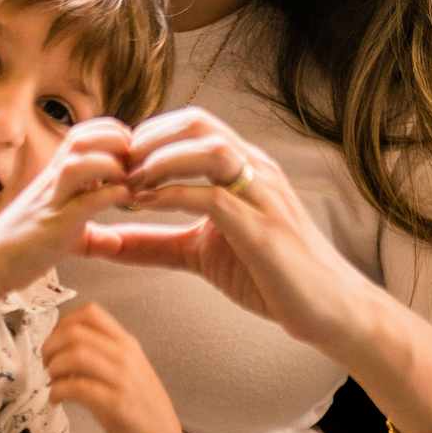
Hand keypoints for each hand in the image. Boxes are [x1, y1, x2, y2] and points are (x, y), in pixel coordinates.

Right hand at [0, 118, 134, 292]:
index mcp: (52, 177)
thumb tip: (116, 242)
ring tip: (126, 178)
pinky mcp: (57, 225)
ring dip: (110, 164)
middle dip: (113, 139)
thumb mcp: (63, 236)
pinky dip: (111, 195)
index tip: (128, 147)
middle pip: (81, 138)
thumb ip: (92, 236)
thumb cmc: (22, 250)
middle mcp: (51, 182)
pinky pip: (87, 200)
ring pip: (79, 162)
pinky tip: (124, 200)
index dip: (108, 131)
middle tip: (132, 158)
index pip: (80, 134)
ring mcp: (52, 201)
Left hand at [42, 300, 180, 432]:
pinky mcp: (116, 405)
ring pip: (76, 356)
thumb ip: (102, 351)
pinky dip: (58, 391)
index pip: (90, 312)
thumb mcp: (126, 367)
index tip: (53, 340)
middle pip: (76, 333)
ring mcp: (122, 379)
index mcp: (126, 342)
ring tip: (53, 381)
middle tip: (46, 362)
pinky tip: (56, 399)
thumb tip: (62, 342)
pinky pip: (78, 388)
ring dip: (54, 367)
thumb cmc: (137, 402)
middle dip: (51, 346)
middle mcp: (125, 356)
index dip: (62, 323)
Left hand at [81, 107, 363, 347]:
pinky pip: (214, 196)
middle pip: (197, 123)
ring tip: (130, 184)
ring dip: (161, 160)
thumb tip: (103, 242)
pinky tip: (147, 206)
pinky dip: (174, 195)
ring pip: (208, 149)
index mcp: (244, 168)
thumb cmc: (270, 276)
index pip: (193, 123)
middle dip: (149, 138)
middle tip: (117, 167)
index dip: (149, 133)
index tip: (118, 160)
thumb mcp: (200, 254)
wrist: (328, 309)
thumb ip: (154, 244)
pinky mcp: (263, 230)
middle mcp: (256, 170)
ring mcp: (262, 196)